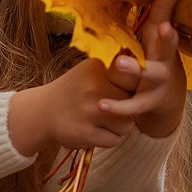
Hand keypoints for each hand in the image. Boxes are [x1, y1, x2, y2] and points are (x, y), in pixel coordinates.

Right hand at [6, 0, 188, 155]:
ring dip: (119, 128)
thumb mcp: (92, 69)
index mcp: (98, 69)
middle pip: (134, 104)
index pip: (134, 76)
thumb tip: (150, 49)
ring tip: (101, 120)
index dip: (138, 81)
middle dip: (128, 109)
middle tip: (112, 107)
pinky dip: (109, 140)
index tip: (140, 76)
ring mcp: (89, 112)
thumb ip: (117, 65)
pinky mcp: (85, 135)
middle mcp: (94, 88)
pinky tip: (94, 131)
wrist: (42, 112)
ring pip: (127, 126)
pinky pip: (115, 142)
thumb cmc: (75, 88)